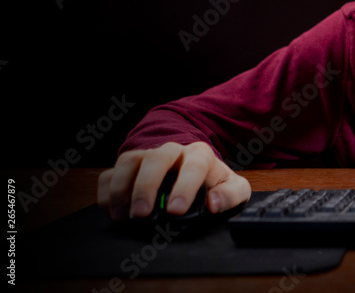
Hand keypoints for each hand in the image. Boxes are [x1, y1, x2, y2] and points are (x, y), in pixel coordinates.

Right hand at [97, 141, 250, 221]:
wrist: (195, 170)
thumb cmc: (214, 182)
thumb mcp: (234, 188)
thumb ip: (230, 195)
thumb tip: (214, 203)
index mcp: (200, 154)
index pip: (194, 164)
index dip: (184, 186)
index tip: (176, 210)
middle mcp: (171, 151)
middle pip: (156, 158)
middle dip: (146, 186)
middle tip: (143, 214)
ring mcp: (146, 157)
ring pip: (129, 162)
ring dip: (122, 189)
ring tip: (125, 216)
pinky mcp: (128, 168)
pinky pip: (109, 175)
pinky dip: (107, 194)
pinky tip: (114, 213)